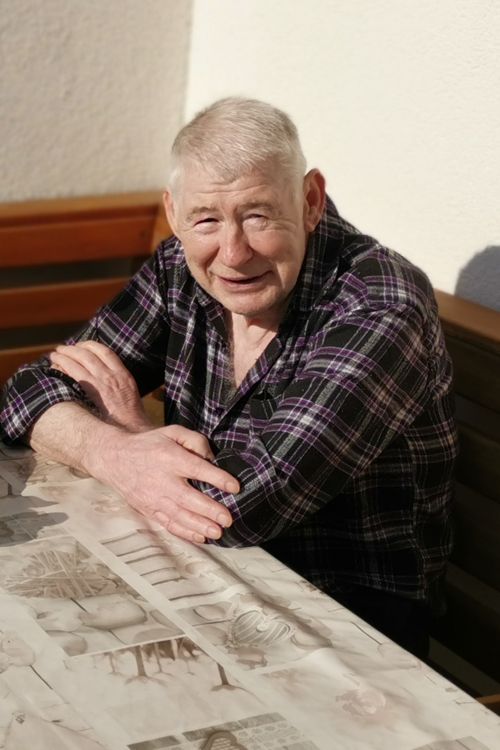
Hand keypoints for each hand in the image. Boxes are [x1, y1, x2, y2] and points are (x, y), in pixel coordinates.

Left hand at [50, 341, 150, 431]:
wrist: (132, 432)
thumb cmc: (130, 419)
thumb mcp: (129, 395)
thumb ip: (118, 384)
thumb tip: (103, 379)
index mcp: (124, 375)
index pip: (106, 352)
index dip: (90, 345)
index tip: (81, 346)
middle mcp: (113, 376)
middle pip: (89, 354)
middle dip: (73, 348)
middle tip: (63, 348)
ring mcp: (102, 384)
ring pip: (79, 361)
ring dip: (65, 355)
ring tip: (55, 355)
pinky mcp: (92, 393)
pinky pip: (74, 374)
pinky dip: (64, 368)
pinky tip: (56, 368)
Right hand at [95, 424, 238, 543]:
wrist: (115, 458)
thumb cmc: (150, 444)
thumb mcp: (172, 432)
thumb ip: (195, 440)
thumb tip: (212, 458)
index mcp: (170, 458)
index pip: (197, 469)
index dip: (218, 478)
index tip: (235, 487)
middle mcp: (162, 480)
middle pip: (189, 498)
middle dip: (210, 510)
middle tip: (228, 519)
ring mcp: (154, 497)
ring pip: (179, 515)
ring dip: (200, 526)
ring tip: (218, 532)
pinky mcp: (148, 509)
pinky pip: (168, 524)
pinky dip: (184, 532)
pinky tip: (200, 537)